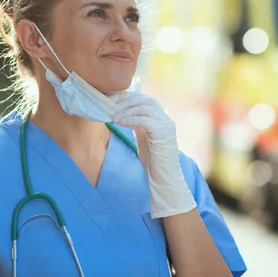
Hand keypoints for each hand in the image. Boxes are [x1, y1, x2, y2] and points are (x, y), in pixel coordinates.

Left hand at [113, 92, 196, 217]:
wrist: (164, 179)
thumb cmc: (153, 162)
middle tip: (111, 107)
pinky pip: (144, 120)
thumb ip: (138, 125)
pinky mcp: (163, 133)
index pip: (147, 100)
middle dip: (127, 102)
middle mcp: (166, 119)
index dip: (130, 97)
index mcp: (162, 119)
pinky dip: (130, 119)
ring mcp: (166, 125)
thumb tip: (123, 114)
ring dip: (126, 110)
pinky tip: (119, 123)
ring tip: (113, 117)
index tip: (115, 99)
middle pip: (146, 100)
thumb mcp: (143, 139)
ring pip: (145, 107)